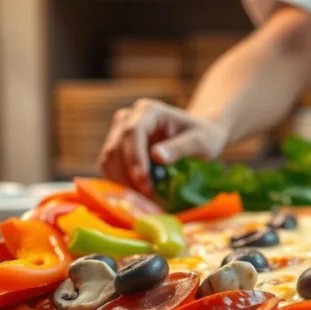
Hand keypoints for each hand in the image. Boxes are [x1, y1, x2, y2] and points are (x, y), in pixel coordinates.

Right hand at [97, 98, 228, 194]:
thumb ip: (180, 147)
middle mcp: (128, 118)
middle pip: (116, 147)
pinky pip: (109, 166)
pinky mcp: (115, 148)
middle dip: (128, 175)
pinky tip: (137, 193)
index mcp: (149, 110)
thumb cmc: (202, 137)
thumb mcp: (200, 142)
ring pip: (108, 158)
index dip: (135, 158)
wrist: (196, 138)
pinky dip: (119, 181)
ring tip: (144, 198)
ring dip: (122, 181)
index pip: (133, 132)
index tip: (144, 182)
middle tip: (147, 197)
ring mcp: (118, 132)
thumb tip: (157, 156)